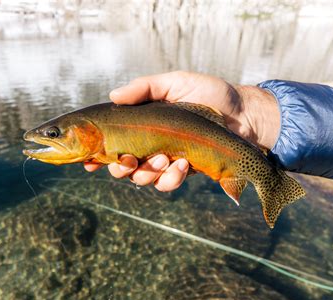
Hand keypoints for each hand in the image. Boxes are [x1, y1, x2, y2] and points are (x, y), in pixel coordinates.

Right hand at [84, 71, 279, 191]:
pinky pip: (167, 183)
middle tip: (129, 161)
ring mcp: (166, 159)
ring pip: (142, 178)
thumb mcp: (176, 83)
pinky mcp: (184, 171)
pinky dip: (170, 179)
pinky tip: (181, 166)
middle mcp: (151, 143)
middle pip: (122, 165)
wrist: (244, 115)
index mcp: (143, 124)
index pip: (113, 140)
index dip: (98, 152)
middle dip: (121, 168)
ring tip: (163, 159)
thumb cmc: (210, 95)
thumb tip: (113, 95)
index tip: (88, 160)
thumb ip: (144, 88)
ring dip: (147, 173)